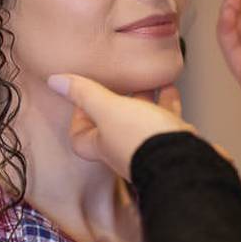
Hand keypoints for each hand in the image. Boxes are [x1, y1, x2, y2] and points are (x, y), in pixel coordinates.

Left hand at [47, 75, 197, 179]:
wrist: (185, 163)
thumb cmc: (143, 141)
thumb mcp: (108, 109)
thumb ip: (84, 94)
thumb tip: (55, 81)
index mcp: (103, 144)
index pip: (81, 138)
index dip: (78, 119)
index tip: (83, 98)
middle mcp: (125, 149)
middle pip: (115, 125)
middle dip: (117, 101)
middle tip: (119, 80)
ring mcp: (150, 148)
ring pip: (142, 119)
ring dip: (143, 99)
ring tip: (147, 78)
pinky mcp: (173, 143)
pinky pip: (166, 119)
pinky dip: (167, 101)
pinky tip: (170, 86)